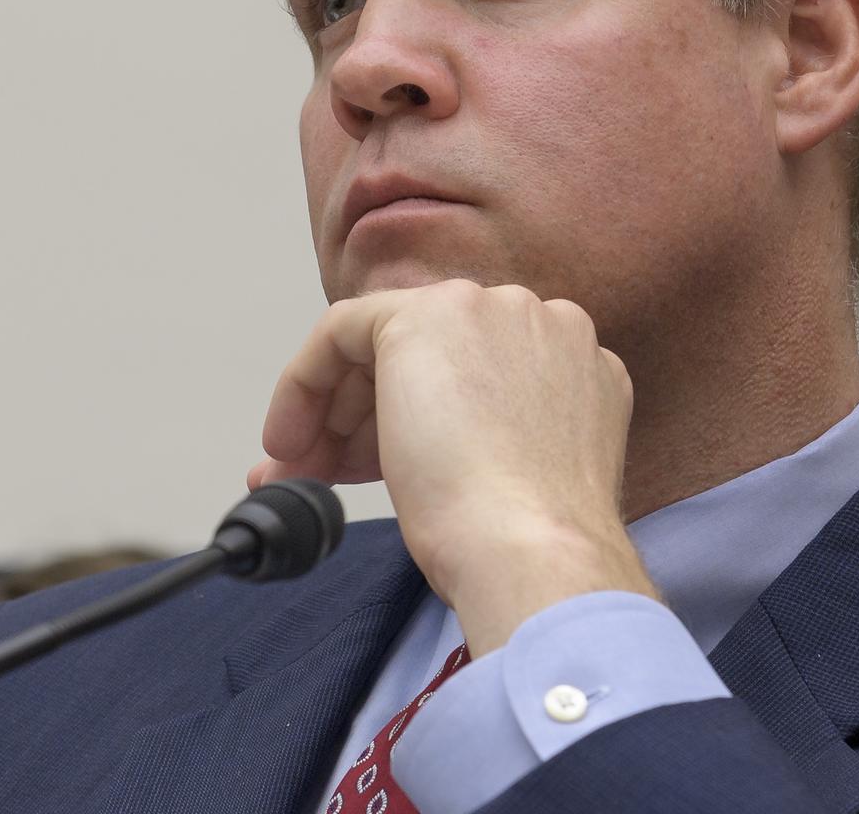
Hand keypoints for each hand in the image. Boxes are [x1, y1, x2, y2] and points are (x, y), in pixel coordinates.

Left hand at [248, 280, 658, 654]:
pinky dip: (305, 382)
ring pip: (383, 345)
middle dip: (360, 421)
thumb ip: (476, 435)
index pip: (469, 376)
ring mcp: (483, 309)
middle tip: (316, 477)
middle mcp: (533, 318)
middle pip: (424, 358)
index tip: (364, 469)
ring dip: (332, 414)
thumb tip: (410, 452)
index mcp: (570, 358)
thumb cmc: (527, 541)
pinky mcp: (424, 316)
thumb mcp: (513, 471)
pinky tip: (288, 441)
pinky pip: (342, 329)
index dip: (407, 424)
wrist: (531, 549)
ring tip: (294, 479)